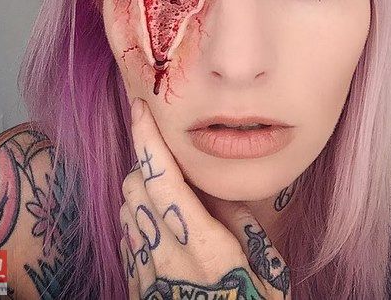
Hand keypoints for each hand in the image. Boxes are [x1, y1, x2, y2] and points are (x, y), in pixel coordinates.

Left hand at [119, 97, 291, 298]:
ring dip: (140, 186)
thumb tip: (215, 191)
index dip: (149, 138)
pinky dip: (137, 214)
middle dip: (146, 159)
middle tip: (167, 154)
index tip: (140, 108)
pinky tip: (157, 221)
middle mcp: (166, 252)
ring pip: (127, 206)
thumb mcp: (263, 268)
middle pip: (137, 185)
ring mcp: (145, 269)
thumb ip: (237, 224)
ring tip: (167, 188)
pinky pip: (127, 233)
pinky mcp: (135, 283)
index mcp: (203, 244)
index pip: (164, 178)